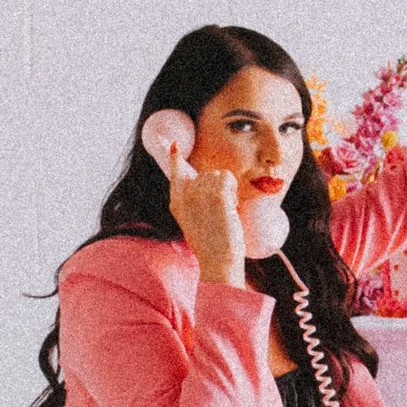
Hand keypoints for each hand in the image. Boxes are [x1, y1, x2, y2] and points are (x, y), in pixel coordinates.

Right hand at [159, 137, 247, 283]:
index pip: (174, 173)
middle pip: (205, 173)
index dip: (175, 158)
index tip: (174, 145)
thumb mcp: (195, 222)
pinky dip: (233, 189)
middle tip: (219, 210)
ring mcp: (199, 192)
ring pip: (218, 174)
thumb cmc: (211, 246)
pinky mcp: (215, 193)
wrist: (218, 261)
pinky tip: (230, 207)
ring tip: (225, 212)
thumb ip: (195, 202)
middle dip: (217, 186)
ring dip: (227, 189)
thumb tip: (209, 182)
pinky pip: (227, 177)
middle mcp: (184, 195)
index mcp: (176, 203)